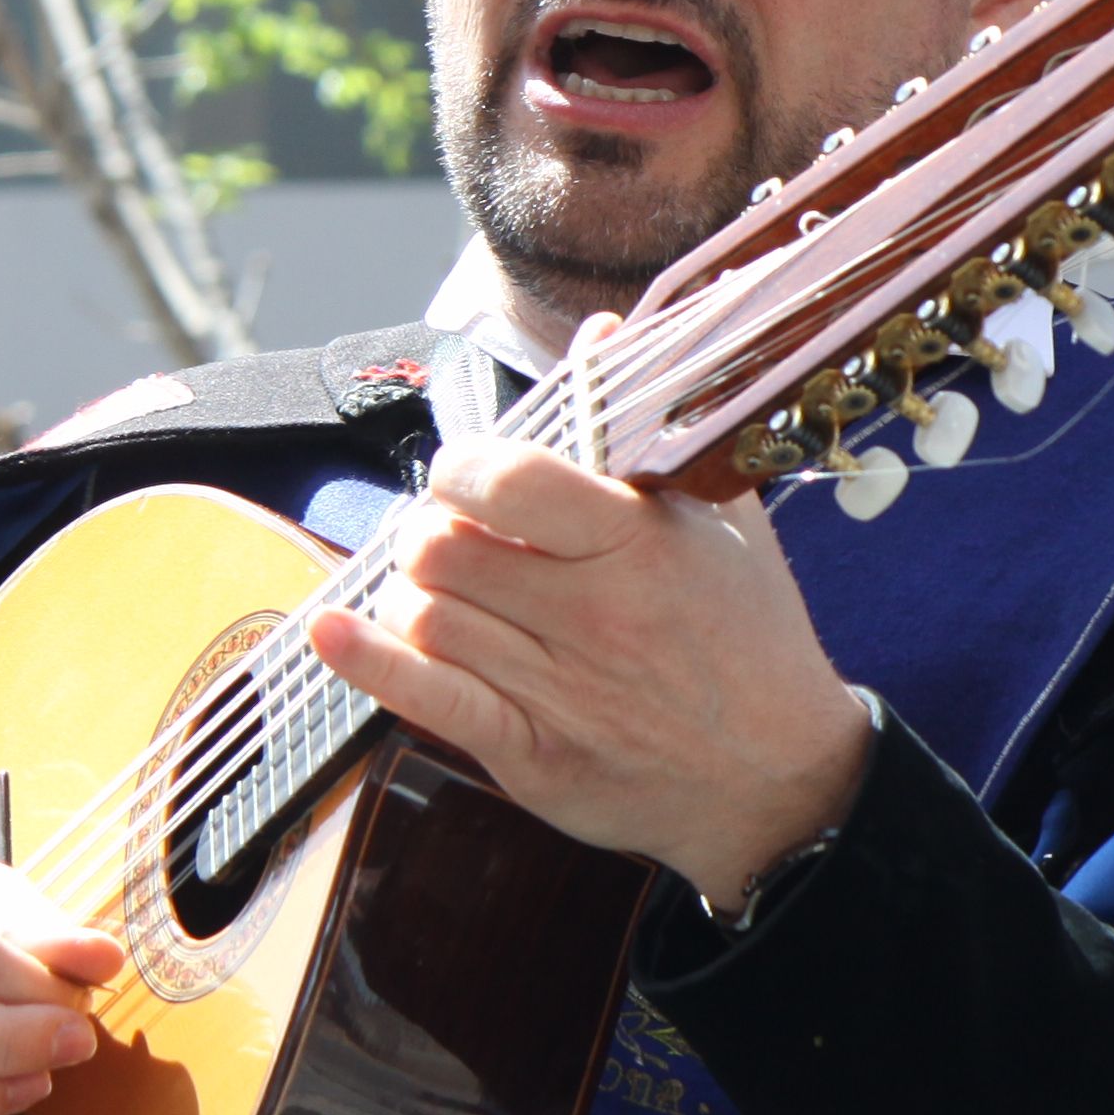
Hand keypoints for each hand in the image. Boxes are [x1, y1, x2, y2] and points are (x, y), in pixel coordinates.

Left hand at [302, 397, 867, 915]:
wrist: (781, 780)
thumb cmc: (749, 639)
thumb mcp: (722, 521)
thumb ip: (647, 430)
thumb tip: (600, 335)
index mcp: (640, 544)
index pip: (510, 481)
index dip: (463, 468)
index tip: (466, 475)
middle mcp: (595, 615)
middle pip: (445, 549)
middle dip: (427, 532)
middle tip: (446, 537)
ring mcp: (560, 690)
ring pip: (425, 615)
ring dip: (409, 592)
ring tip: (438, 588)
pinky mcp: (531, 754)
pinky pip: (428, 698)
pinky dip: (367, 660)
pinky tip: (332, 630)